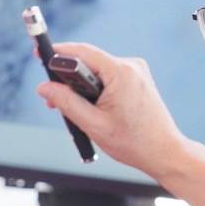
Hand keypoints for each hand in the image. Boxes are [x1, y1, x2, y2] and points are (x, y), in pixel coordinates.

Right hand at [37, 41, 187, 177]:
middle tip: (51, 97)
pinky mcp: (138, 80)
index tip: (39, 53)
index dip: (58, 53)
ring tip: (74, 111)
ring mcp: (136, 72)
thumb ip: (66, 102)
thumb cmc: (134, 142)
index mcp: (121, 72)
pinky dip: (95, 89)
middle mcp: (131, 66)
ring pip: (97, 71)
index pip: (82, 52)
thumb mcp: (93, 124)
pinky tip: (91, 108)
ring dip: (81, 87)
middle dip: (67, 78)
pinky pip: (108, 77)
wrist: (165, 153)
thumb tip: (44, 87)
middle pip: (89, 62)